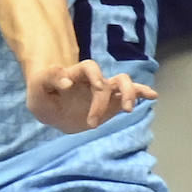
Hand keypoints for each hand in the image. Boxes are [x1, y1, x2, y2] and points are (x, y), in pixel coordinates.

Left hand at [26, 60, 156, 133]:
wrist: (51, 108)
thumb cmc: (43, 95)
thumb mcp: (38, 88)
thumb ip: (49, 79)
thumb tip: (66, 81)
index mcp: (77, 74)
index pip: (89, 68)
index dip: (93, 76)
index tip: (91, 88)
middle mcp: (94, 81)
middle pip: (111, 79)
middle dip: (105, 99)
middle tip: (91, 123)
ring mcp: (105, 92)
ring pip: (125, 84)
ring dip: (130, 94)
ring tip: (128, 110)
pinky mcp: (111, 104)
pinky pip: (130, 96)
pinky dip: (142, 93)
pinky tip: (153, 96)